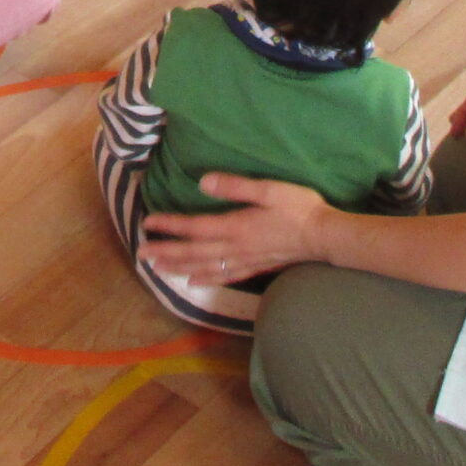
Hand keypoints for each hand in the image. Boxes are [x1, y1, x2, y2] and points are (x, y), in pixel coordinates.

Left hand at [139, 175, 335, 284]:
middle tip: (141, 255)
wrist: (324, 237)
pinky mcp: (255, 267)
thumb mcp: (268, 190)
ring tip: (158, 269)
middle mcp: (235, 248)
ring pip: (204, 267)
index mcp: (235, 227)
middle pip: (193, 252)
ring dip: (179, 268)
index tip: (148, 224)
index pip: (194, 228)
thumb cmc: (298, 208)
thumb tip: (202, 183)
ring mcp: (245, 260)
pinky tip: (194, 281)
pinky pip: (224, 276)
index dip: (169, 226)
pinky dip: (205, 279)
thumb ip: (235, 187)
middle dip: (166, 253)